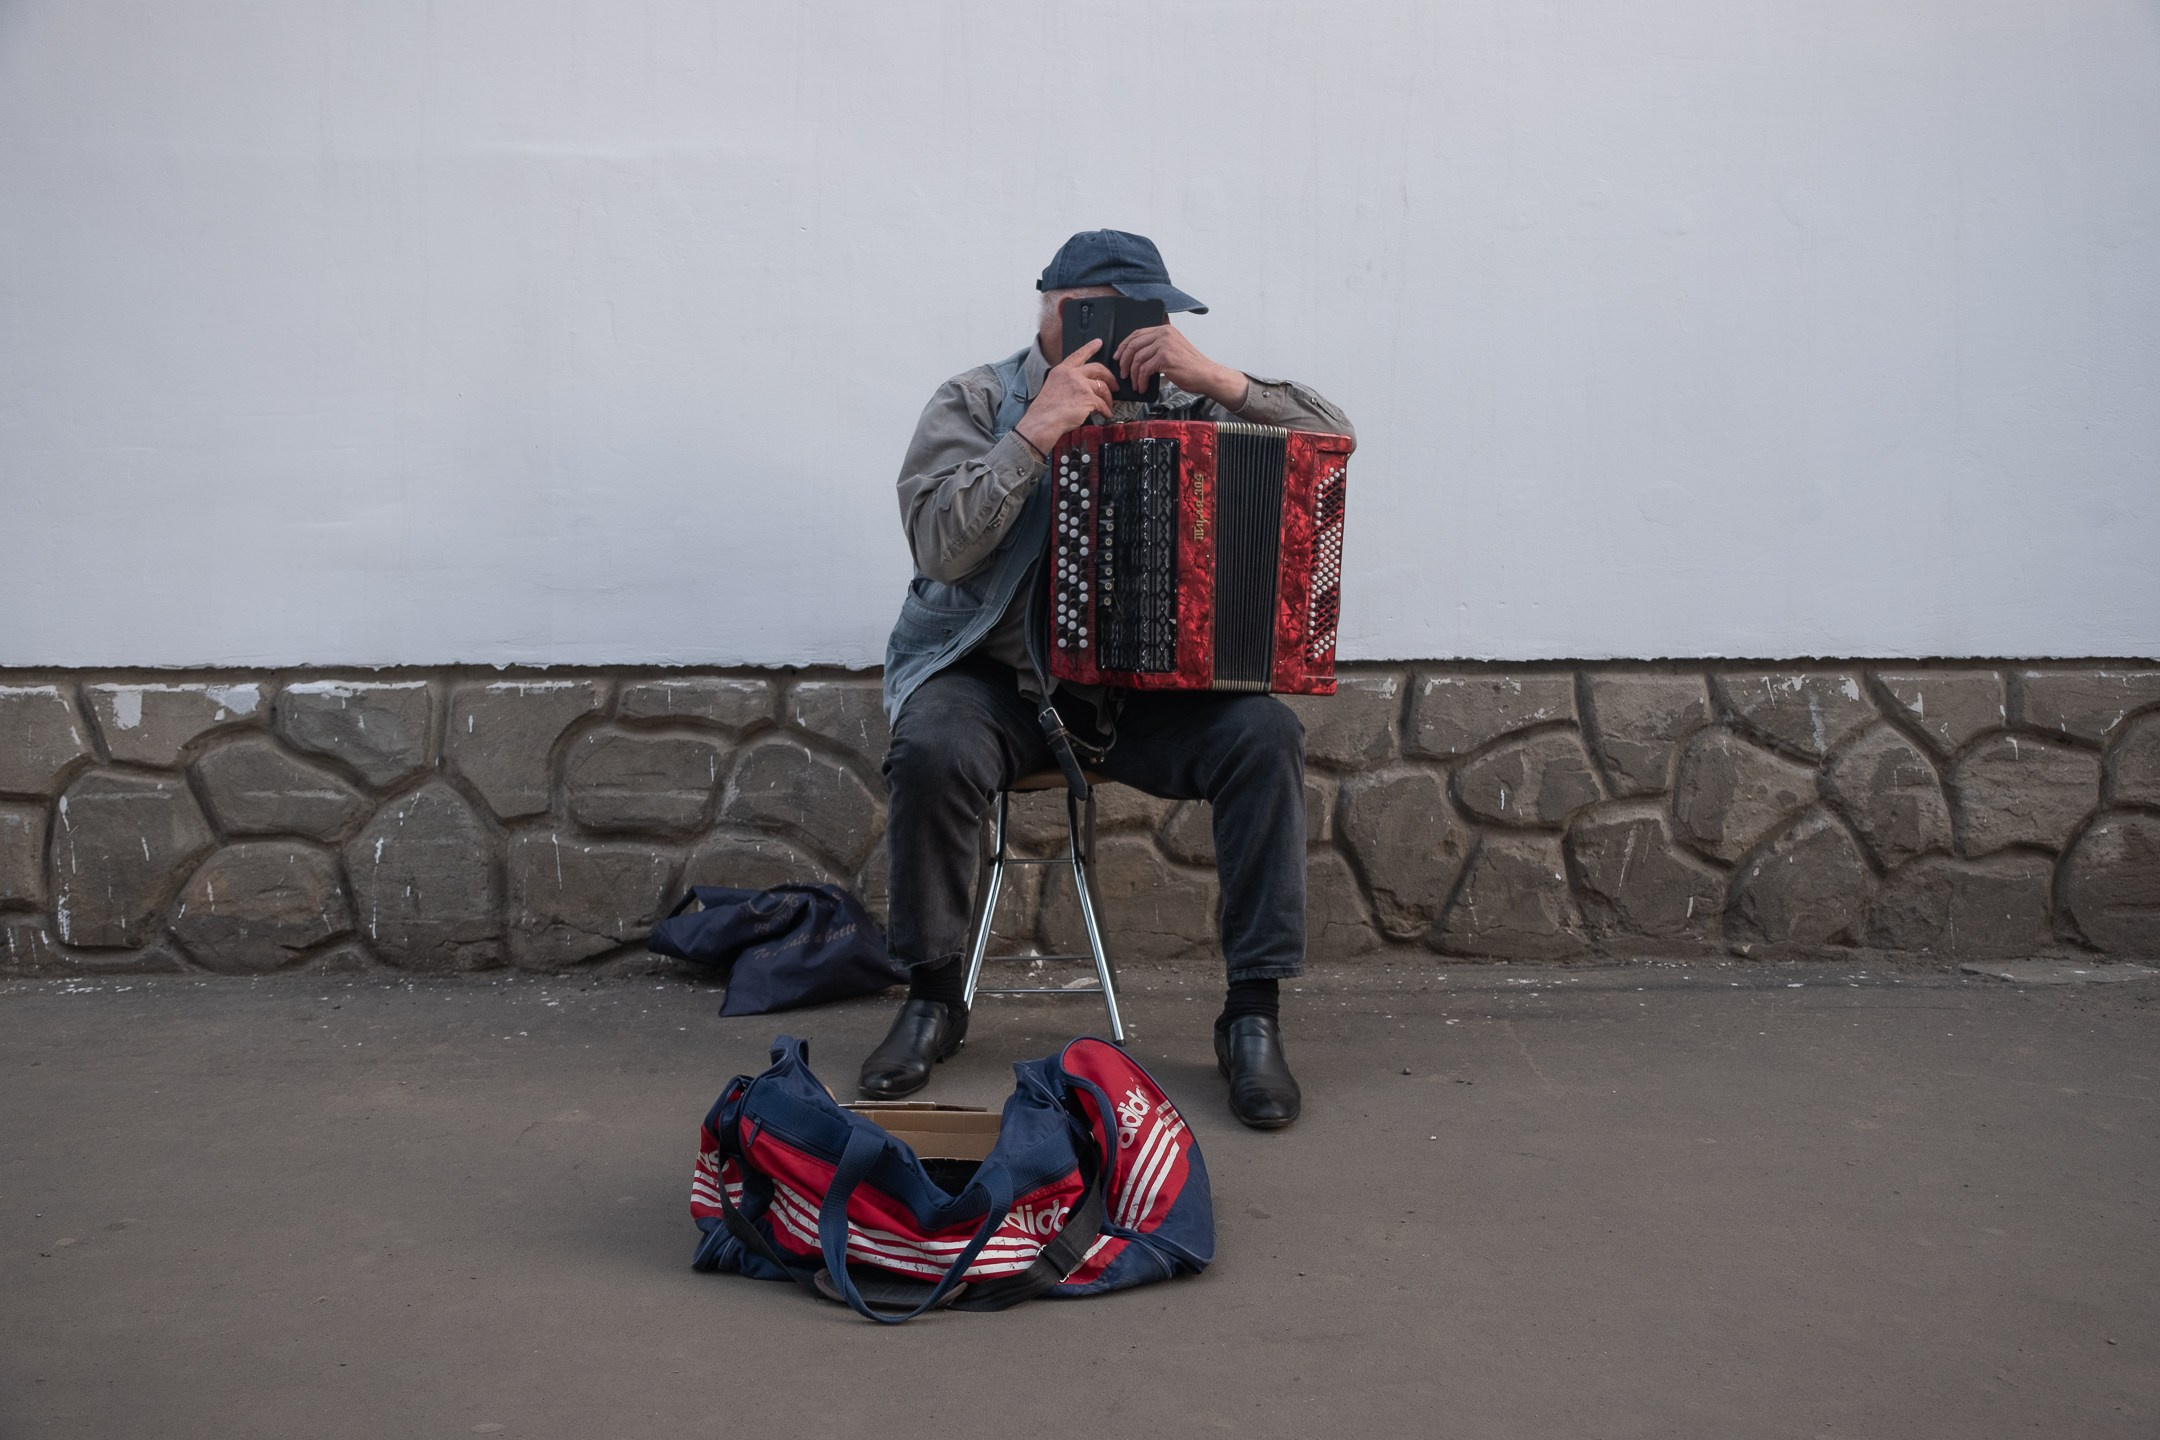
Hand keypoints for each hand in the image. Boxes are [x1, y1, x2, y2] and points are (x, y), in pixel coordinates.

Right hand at [1014, 339, 1115, 455]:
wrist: (1044, 421)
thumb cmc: (1045, 410)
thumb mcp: (1052, 387)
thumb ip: (1067, 383)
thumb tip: (1081, 389)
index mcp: (1061, 371)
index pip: (1078, 355)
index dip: (1090, 348)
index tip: (1098, 343)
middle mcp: (1072, 374)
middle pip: (1097, 368)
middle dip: (1109, 376)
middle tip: (1114, 385)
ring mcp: (1081, 385)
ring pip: (1102, 387)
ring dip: (1108, 398)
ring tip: (1109, 405)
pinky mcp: (1088, 398)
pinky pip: (1102, 404)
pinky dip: (1106, 410)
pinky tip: (1106, 414)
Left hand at [1114, 323, 1249, 409]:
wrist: (1205, 375)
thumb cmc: (1190, 366)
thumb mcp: (1174, 348)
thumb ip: (1158, 346)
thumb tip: (1136, 354)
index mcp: (1165, 329)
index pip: (1137, 333)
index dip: (1124, 345)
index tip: (1119, 356)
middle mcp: (1164, 334)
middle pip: (1134, 345)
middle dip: (1124, 361)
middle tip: (1123, 373)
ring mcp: (1164, 345)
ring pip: (1137, 359)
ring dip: (1133, 374)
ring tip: (1135, 384)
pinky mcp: (1164, 358)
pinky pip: (1144, 370)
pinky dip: (1140, 381)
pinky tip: (1142, 387)